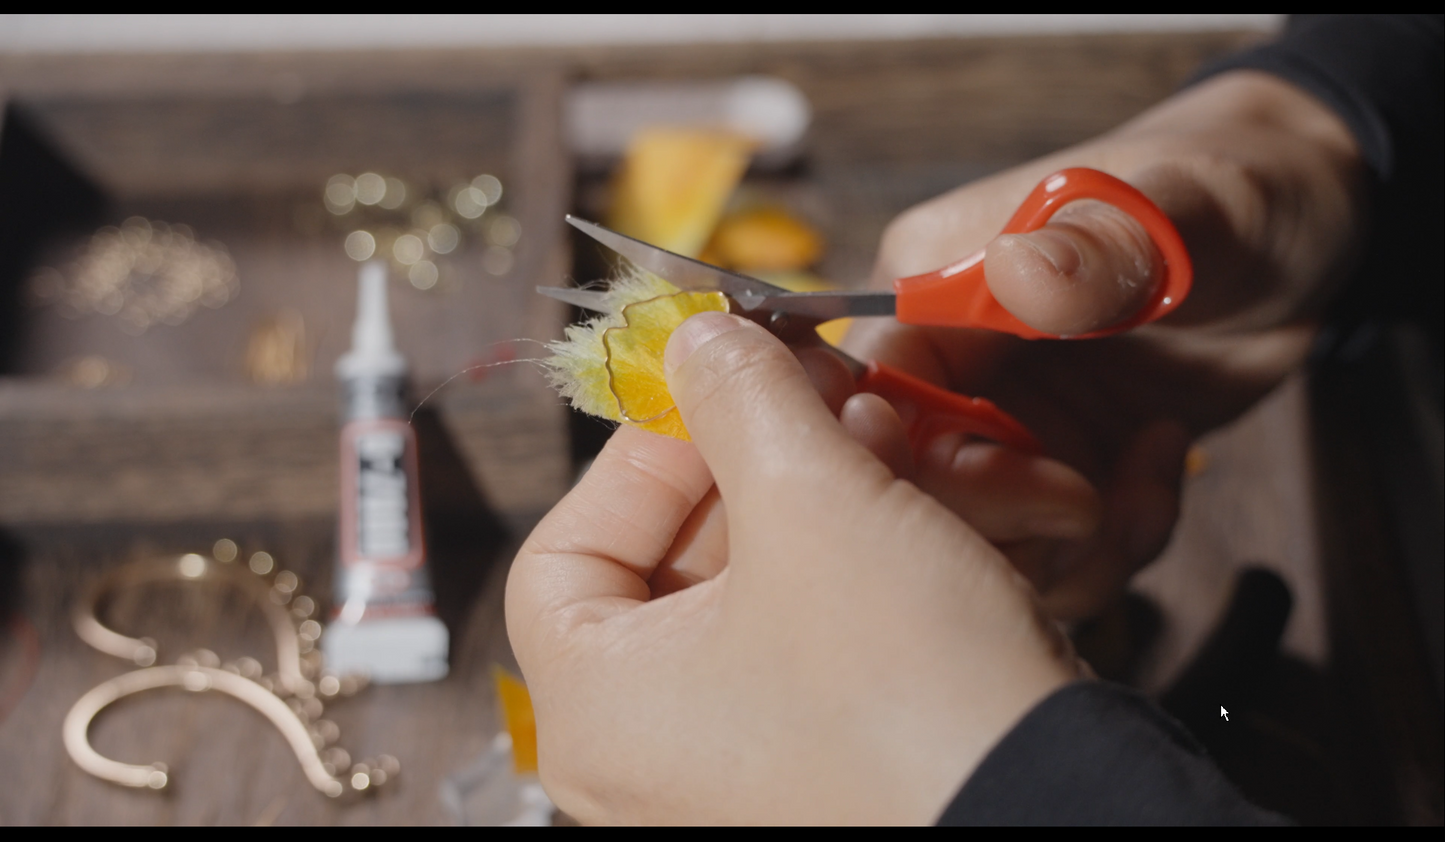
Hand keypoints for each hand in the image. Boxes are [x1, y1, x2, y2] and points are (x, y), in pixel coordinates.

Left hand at [507, 312, 1080, 824]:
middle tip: (821, 386)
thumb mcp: (811, 503)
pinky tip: (912, 498)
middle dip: (754, 456)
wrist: (1066, 813)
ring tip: (884, 432)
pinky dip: (847, 562)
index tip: (722, 389)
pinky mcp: (818, 765)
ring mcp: (733, 769)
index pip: (564, 551)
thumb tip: (697, 340)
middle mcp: (647, 758)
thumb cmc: (909, 686)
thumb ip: (736, 397)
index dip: (642, 450)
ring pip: (752, 590)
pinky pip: (808, 640)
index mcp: (599, 712)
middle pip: (668, 560)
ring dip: (814, 493)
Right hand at [844, 71, 1364, 618]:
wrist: (1303, 232)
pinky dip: (1112, 543)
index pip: (874, 398)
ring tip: (1147, 487)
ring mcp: (1006, 422)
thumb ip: (1099, 245)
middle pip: (914, 491)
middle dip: (1004, 522)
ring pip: (983, 541)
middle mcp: (954, 363)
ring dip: (1071, 548)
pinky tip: (1162, 465)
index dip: (923, 465)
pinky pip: (1055, 551)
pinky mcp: (1060, 467)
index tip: (1026, 486)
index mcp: (937, 285)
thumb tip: (1021, 274)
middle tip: (1090, 503)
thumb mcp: (1181, 207)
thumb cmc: (1233, 190)